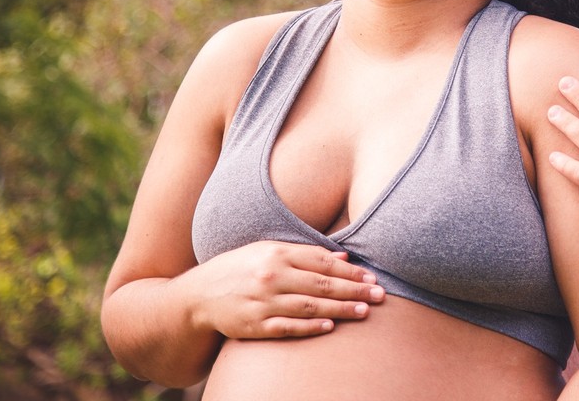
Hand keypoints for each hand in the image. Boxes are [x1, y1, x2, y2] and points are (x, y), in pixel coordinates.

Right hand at [189, 241, 384, 338]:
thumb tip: (342, 256)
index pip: (321, 261)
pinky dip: (310, 327)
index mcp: (276, 253)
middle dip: (354, 290)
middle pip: (321, 284)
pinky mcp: (254, 326)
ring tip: (364, 312)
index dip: (349, 270)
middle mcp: (270, 276)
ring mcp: (262, 302)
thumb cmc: (240, 268)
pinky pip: (288, 327)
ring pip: (309, 306)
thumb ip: (304, 253)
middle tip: (380, 295)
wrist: (198, 295)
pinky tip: (330, 325)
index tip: (372, 277)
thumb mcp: (267, 250)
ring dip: (340, 309)